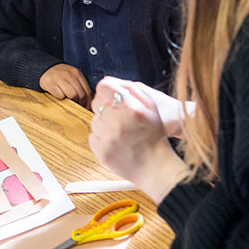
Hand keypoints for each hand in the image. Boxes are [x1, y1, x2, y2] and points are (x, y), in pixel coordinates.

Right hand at [39, 64, 92, 107]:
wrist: (45, 69)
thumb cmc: (61, 76)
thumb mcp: (72, 77)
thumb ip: (80, 86)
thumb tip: (88, 103)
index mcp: (77, 73)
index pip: (87, 90)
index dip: (88, 102)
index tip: (86, 107)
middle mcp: (70, 74)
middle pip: (81, 94)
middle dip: (80, 103)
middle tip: (77, 106)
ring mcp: (60, 78)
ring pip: (72, 95)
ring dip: (71, 101)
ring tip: (68, 100)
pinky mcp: (51, 83)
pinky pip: (60, 96)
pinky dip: (60, 98)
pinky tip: (59, 95)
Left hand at [90, 76, 189, 202]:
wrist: (155, 167)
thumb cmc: (154, 136)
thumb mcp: (151, 106)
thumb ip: (131, 90)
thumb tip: (108, 81)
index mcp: (132, 109)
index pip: (104, 87)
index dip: (106, 90)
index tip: (110, 96)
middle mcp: (118, 122)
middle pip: (96, 103)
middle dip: (105, 107)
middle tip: (118, 116)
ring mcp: (109, 139)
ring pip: (94, 120)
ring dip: (103, 123)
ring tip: (119, 131)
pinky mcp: (102, 152)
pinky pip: (92, 136)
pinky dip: (101, 138)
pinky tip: (115, 142)